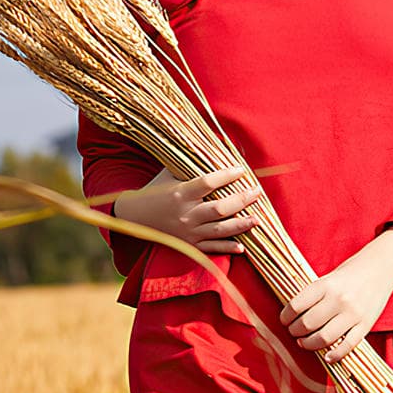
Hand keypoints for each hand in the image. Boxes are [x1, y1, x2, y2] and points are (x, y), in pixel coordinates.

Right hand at [112, 161, 263, 253]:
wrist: (134, 218)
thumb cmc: (156, 190)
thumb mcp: (169, 172)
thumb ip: (190, 162)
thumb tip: (215, 144)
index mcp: (180, 193)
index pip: (208, 183)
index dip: (226, 176)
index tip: (241, 170)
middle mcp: (185, 214)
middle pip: (219, 208)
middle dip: (242, 200)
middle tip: (257, 192)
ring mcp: (188, 232)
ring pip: (219, 229)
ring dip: (241, 224)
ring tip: (257, 219)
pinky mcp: (188, 245)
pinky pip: (211, 248)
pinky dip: (227, 248)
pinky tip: (243, 246)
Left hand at [278, 228, 392, 357]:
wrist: (381, 267)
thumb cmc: (350, 273)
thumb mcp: (328, 278)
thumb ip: (313, 296)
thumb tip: (292, 317)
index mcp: (325, 285)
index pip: (296, 306)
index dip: (285, 317)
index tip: (284, 321)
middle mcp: (338, 299)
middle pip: (307, 324)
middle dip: (295, 332)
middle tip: (294, 332)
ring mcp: (353, 313)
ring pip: (324, 338)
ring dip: (309, 344)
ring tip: (304, 342)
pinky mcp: (366, 324)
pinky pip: (347, 345)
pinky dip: (335, 355)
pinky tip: (327, 356)